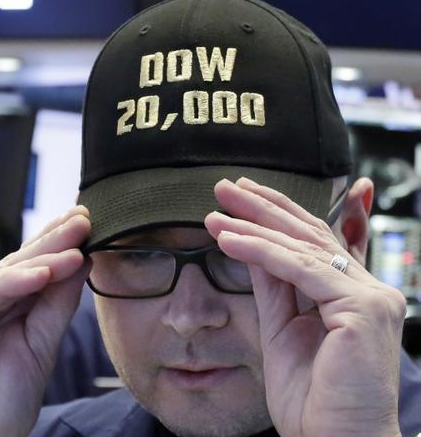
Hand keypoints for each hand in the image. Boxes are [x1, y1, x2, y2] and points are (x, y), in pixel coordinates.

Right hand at [0, 206, 90, 436]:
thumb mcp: (40, 346)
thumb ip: (56, 304)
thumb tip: (81, 261)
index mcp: (2, 309)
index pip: (34, 270)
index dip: (61, 248)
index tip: (90, 225)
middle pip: (20, 265)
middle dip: (54, 240)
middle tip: (83, 217)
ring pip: (3, 275)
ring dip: (42, 256)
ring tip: (75, 239)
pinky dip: (12, 283)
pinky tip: (43, 272)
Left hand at [205, 178, 404, 436]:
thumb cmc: (312, 400)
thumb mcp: (282, 328)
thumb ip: (273, 285)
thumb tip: (250, 244)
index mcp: (353, 295)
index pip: (317, 239)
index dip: (283, 211)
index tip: (249, 191)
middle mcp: (369, 289)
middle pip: (310, 233)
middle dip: (264, 206)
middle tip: (226, 185)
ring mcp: (371, 297)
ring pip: (302, 247)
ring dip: (253, 224)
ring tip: (216, 208)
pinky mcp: (362, 308)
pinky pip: (299, 269)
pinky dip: (259, 251)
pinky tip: (226, 238)